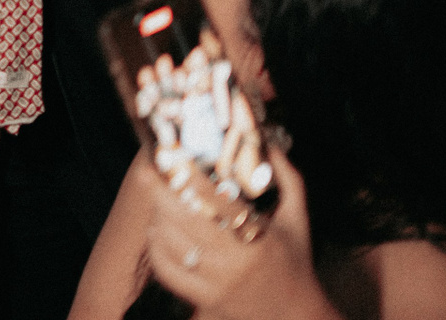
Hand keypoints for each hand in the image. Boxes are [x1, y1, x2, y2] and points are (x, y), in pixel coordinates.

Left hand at [144, 148, 335, 319]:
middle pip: (184, 221)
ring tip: (155, 200)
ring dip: (157, 218)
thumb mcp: (297, 219)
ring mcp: (217, 283)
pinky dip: (156, 248)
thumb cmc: (294, 260)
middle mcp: (236, 262)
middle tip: (148, 173)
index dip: (190, 178)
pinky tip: (157, 230)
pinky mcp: (204, 299)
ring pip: (171, 244)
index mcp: (260, 239)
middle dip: (160, 194)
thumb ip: (287, 179)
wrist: (294, 314)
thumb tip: (268, 142)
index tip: (172, 157)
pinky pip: (167, 270)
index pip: (216, 202)